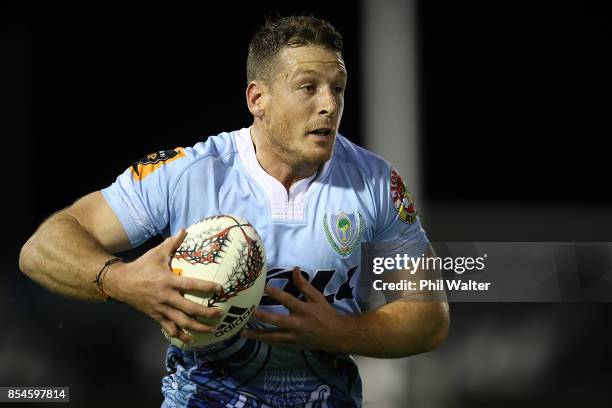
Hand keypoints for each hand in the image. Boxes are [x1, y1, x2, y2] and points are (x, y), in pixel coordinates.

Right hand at [104, 229, 222, 344]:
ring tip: (212, 329)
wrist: (120, 283)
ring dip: (198, 328)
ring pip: (182, 323)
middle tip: (220, 314)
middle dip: (207, 314)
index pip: (192, 285)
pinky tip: (192, 340)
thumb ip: (172, 243)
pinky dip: (181, 336)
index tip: (221, 289)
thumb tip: (185, 230)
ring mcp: (161, 309)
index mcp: (168, 281)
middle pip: (190, 309)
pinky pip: (170, 329)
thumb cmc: (141, 266)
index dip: (207, 287)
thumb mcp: (157, 253)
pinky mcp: (156, 316)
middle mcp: (166, 297)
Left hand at [241, 267, 347, 351]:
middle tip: (251, 312)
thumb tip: (295, 269)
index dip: (277, 294)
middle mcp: (297, 324)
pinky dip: (264, 340)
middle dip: (264, 317)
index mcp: (304, 310)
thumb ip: (304, 285)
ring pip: (273, 336)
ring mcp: (293, 336)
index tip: (265, 287)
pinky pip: (275, 343)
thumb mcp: (317, 297)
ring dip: (257, 334)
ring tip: (242, 331)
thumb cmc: (325, 313)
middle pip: (278, 321)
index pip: (288, 300)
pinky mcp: (291, 344)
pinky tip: (252, 338)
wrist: (334, 335)